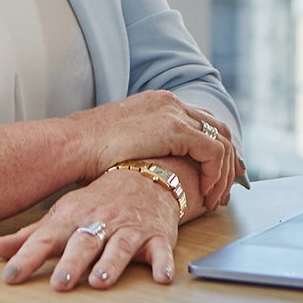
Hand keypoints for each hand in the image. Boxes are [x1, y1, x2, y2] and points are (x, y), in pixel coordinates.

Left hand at [0, 169, 180, 289]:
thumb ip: (30, 236)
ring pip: (119, 246)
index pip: (45, 238)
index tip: (10, 276)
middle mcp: (100, 222)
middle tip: (60, 283)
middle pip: (84, 243)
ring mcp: (128, 229)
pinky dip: (163, 264)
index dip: (26, 257)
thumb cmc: (98, 202)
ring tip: (100, 282)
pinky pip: (161, 250)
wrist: (145, 176)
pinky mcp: (156, 237)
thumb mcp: (62, 215)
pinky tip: (162, 277)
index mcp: (72, 218)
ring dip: (111, 264)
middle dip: (72, 262)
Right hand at [61, 90, 242, 208]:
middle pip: (218, 128)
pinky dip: (215, 175)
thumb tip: (152, 172)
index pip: (201, 122)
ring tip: (216, 200)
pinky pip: (213, 152)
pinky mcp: (174, 128)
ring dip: (223, 173)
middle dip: (229, 160)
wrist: (73, 145)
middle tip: (228, 189)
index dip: (216, 150)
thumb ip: (146, 150)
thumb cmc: (88, 153)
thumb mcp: (124, 145)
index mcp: (158, 103)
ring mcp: (173, 112)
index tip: (219, 175)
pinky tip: (206, 194)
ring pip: (221, 141)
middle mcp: (170, 102)